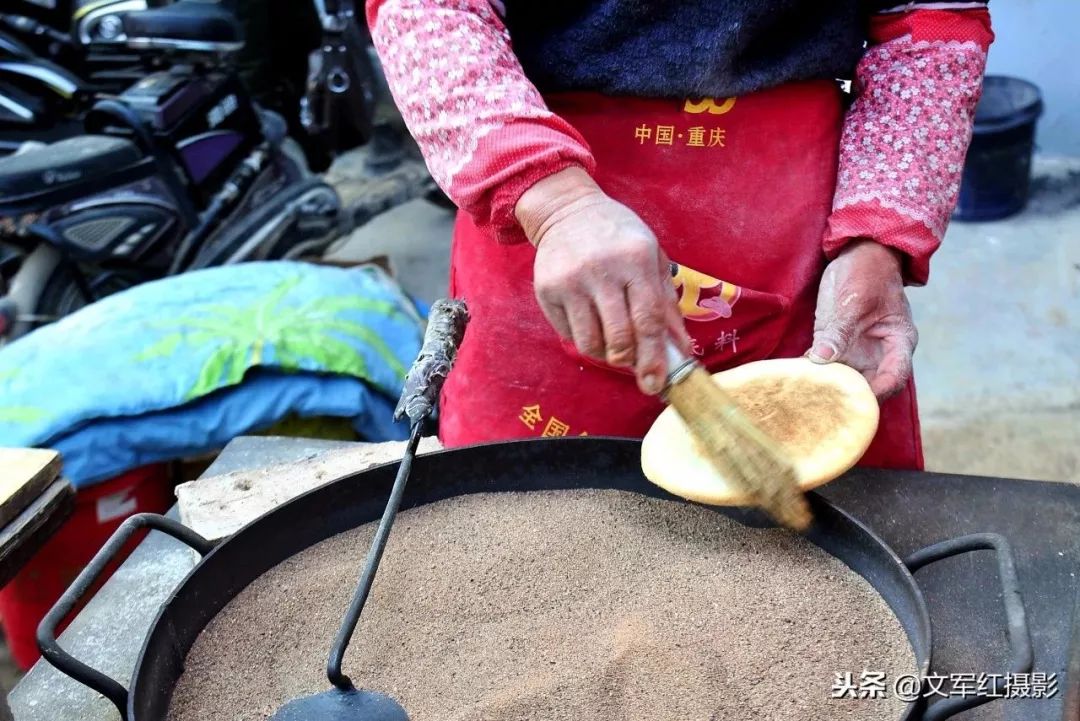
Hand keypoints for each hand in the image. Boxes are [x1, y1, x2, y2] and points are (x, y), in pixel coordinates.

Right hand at [516, 168, 689, 395]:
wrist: (567, 211)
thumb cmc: (618, 236)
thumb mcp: (652, 258)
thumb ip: (666, 303)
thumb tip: (682, 348)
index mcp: (635, 259)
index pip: (648, 319)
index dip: (655, 357)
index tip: (657, 383)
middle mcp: (602, 270)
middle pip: (619, 337)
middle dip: (631, 362)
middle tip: (636, 369)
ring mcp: (571, 282)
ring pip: (591, 343)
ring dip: (606, 354)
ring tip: (612, 343)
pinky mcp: (547, 291)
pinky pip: (569, 334)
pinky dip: (584, 339)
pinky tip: (591, 323)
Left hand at [808, 240, 917, 400]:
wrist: (858, 256)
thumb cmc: (867, 272)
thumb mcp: (854, 300)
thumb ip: (839, 330)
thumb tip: (822, 359)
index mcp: (898, 342)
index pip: (894, 377)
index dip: (877, 393)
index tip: (854, 403)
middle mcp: (880, 354)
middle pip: (869, 387)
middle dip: (849, 399)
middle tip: (822, 407)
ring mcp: (858, 353)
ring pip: (846, 381)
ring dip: (829, 389)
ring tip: (807, 398)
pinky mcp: (837, 348)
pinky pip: (827, 367)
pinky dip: (815, 375)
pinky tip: (797, 380)